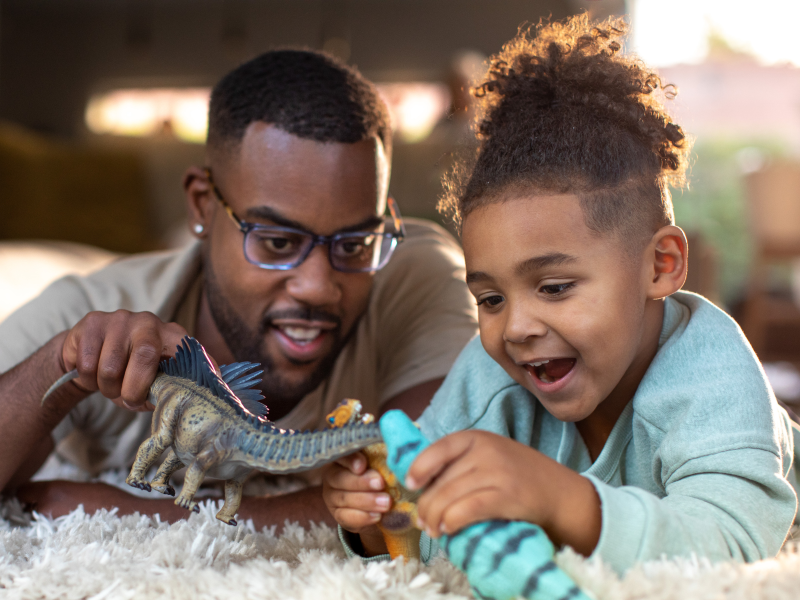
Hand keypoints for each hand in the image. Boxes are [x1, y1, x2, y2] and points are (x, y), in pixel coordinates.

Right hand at [60, 310, 189, 410]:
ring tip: (108, 385)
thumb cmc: (131, 374)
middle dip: (131, 389)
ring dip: (105, 388)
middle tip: (126, 400)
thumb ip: (168, 390)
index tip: (151, 400)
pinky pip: (86, 364)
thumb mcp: (154, 383)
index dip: (171, 380)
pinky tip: (92, 374)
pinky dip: (86, 380)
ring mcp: (121, 319)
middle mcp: (149, 322)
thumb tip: (181, 405)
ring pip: (110, 367)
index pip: (182, 355)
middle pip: (145, 356)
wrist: (91, 355)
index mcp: (173, 336)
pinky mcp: (93, 321)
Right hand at [322, 451, 394, 554]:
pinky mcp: (338, 515)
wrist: (376, 502)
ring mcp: (332, 497)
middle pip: (341, 478)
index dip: (351, 460)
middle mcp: (332, 475)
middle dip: (362, 482)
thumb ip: (380, 461)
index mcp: (341, 458)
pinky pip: (346, 517)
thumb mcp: (378, 465)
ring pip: (345, 498)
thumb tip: (393, 459)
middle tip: (380, 484)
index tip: (363, 466)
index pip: (342, 456)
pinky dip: (362, 517)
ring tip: (386, 503)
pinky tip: (377, 516)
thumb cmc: (378, 475)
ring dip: (367, 501)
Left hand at [406, 430, 601, 554]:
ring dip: (435, 518)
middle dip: (425, 505)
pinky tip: (448, 529)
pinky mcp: (508, 496)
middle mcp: (485, 451)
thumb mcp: (488, 456)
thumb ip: (459, 463)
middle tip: (423, 521)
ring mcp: (497, 472)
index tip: (410, 483)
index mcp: (476, 438)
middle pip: (441, 481)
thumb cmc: (518, 476)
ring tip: (433, 529)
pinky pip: (469, 509)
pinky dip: (453, 521)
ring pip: (450, 496)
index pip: (438, 448)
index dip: (419, 467)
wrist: (560, 493)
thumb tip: (418, 483)